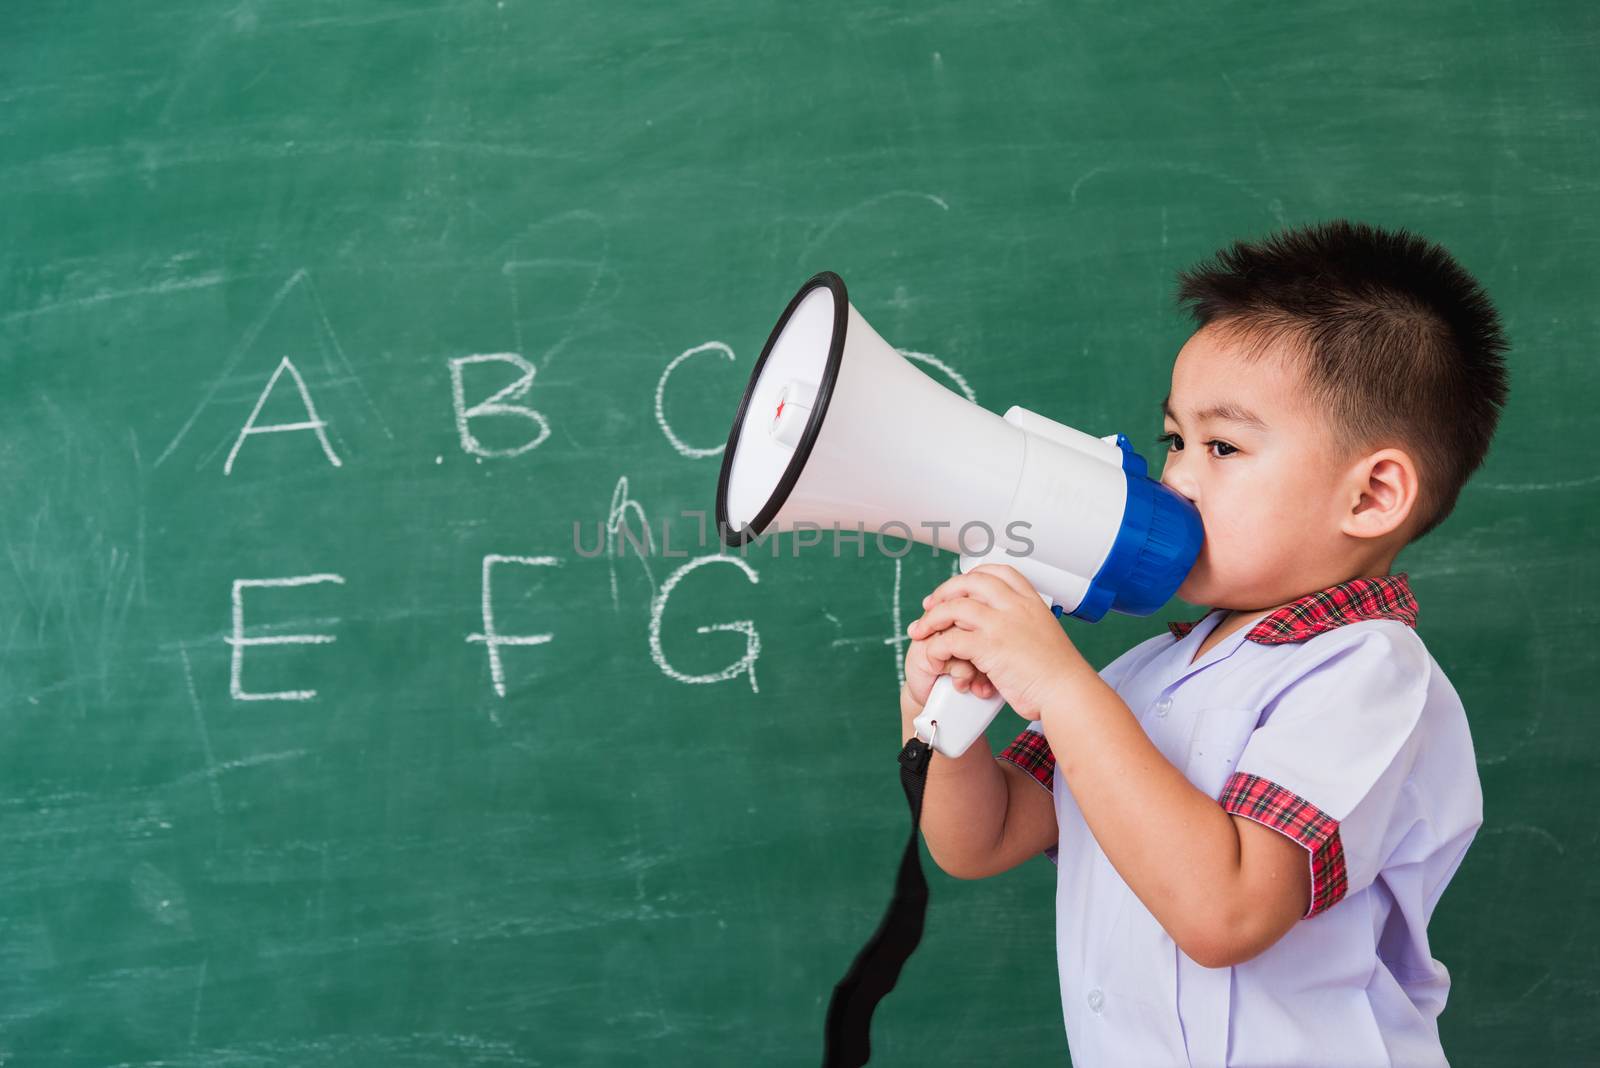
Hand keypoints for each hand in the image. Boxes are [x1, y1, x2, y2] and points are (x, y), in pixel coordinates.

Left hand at [905, 563, 1084, 719]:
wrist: (1067, 691)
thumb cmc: (1058, 672)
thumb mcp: (1043, 633)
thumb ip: (1021, 622)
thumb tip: (1002, 626)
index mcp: (1029, 600)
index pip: (997, 571)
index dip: (971, 576)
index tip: (958, 588)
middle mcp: (1015, 606)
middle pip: (969, 582)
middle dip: (944, 591)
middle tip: (929, 605)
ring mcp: (1002, 624)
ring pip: (954, 607)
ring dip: (932, 618)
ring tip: (921, 631)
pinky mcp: (990, 647)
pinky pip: (951, 639)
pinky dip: (937, 646)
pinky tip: (934, 655)